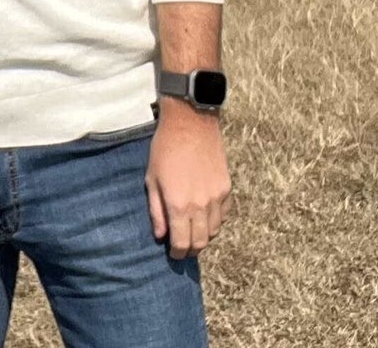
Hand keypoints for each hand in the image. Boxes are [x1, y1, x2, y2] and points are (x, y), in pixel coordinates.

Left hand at [145, 101, 230, 258]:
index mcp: (178, 205)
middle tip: (182, 247)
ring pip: (214, 231)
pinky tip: (204, 215)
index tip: (173, 254)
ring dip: (203, 236)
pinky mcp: (226, 188)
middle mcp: (200, 205)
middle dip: (191, 249)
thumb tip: (160, 235)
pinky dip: (215, 221)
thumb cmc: (165, 149)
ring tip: (192, 231)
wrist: (190, 123)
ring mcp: (216, 198)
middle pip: (200, 242)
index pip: (182, 243)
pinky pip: (223, 215)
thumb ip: (156, 211)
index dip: (177, 254)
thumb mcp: (152, 179)